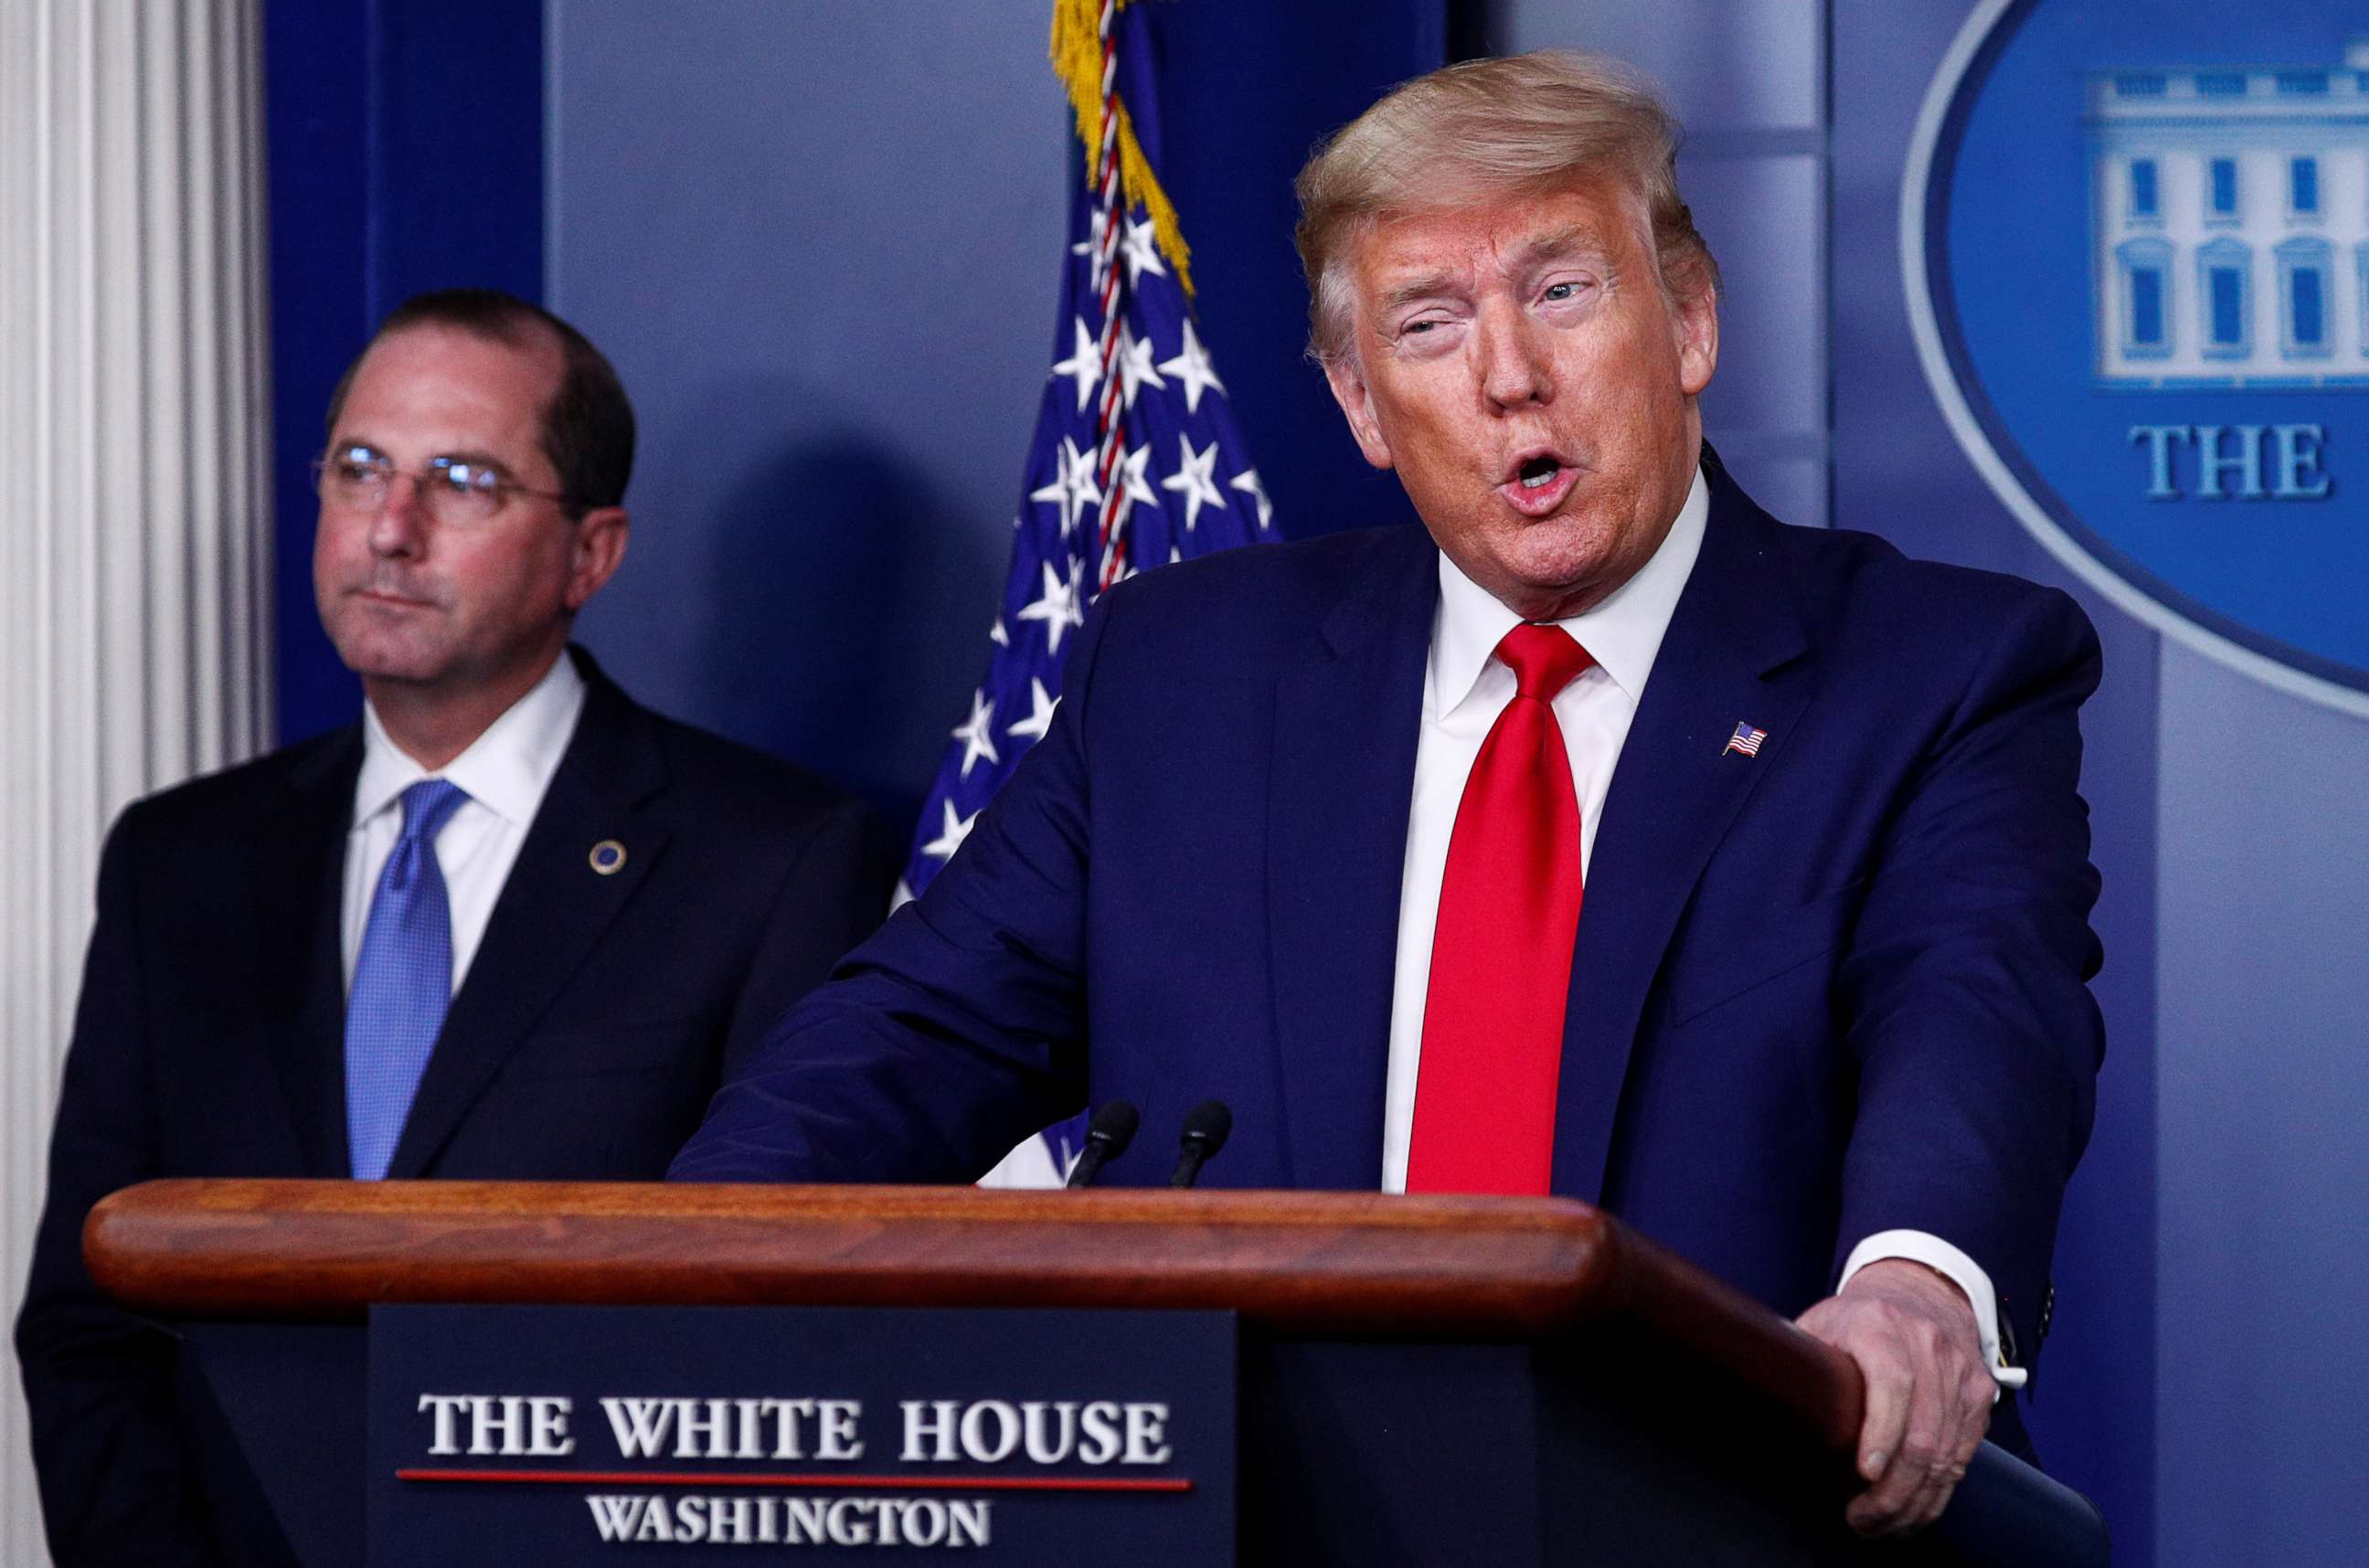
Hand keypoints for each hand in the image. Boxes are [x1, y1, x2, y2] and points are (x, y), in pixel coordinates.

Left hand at [1795, 1258, 1993, 1535]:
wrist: (1919, 1292)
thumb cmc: (1856, 1318)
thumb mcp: (1819, 1324)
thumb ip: (1796, 1359)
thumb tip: (1756, 1398)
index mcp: (1879, 1325)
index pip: (1891, 1381)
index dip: (1880, 1432)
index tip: (1864, 1474)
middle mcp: (1927, 1345)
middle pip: (1922, 1432)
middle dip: (1893, 1489)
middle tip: (1862, 1520)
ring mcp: (1959, 1370)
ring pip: (1946, 1453)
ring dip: (1914, 1500)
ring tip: (1882, 1524)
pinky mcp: (1980, 1395)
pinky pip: (1964, 1455)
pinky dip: (1939, 1491)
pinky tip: (1914, 1509)